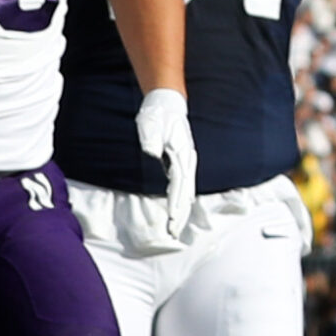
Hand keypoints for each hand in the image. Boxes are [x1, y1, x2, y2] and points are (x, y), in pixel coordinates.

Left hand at [135, 87, 197, 239]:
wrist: (166, 103)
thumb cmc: (157, 114)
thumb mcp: (149, 124)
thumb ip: (150, 138)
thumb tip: (151, 152)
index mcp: (181, 153)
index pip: (180, 183)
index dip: (177, 203)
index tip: (173, 218)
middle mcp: (186, 160)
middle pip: (186, 192)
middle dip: (181, 214)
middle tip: (174, 233)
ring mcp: (185, 162)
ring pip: (186, 191)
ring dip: (182, 210)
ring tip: (177, 228)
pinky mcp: (180, 163)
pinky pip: (183, 186)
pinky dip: (181, 201)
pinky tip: (179, 211)